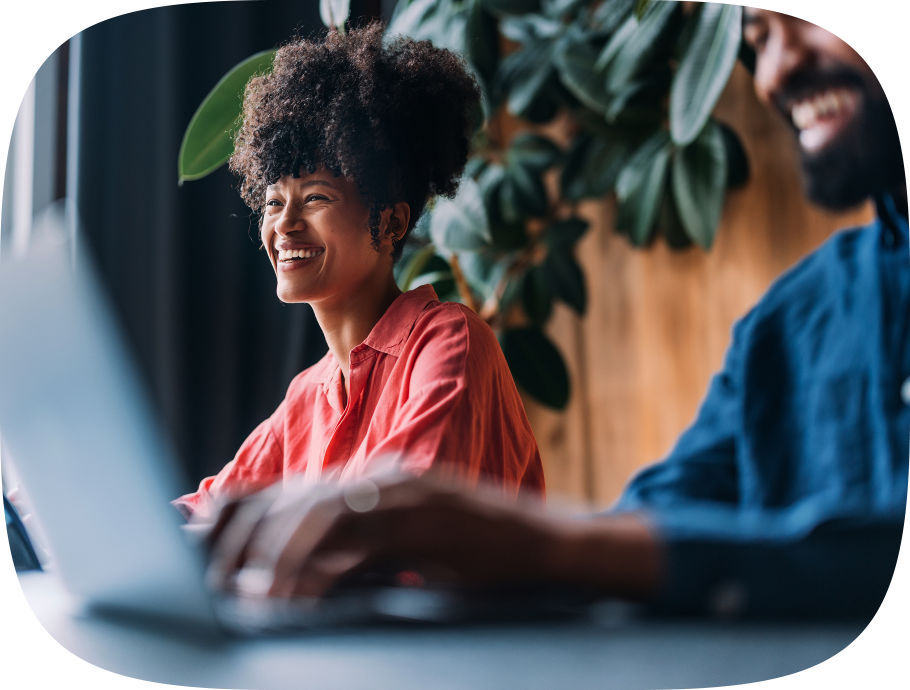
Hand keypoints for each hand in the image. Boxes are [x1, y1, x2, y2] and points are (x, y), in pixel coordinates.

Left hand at [203, 472, 663, 600]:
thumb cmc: (479, 555)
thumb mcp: (410, 551)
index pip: (297, 496)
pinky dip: (321, 566)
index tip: (206, 546)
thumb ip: (360, 556)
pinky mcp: (429, 515)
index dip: (246, 517)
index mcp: (377, 484)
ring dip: (275, 553)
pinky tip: (295, 593)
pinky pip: (361, 537)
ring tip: (243, 591)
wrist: (546, 547)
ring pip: (321, 512)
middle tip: (210, 580)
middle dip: (246, 538)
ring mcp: (407, 492)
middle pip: (298, 500)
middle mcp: (386, 479)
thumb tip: (302, 581)